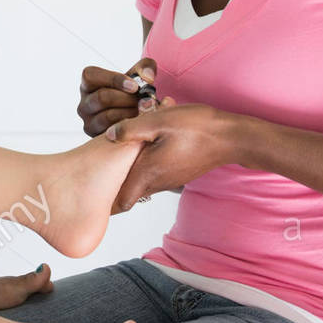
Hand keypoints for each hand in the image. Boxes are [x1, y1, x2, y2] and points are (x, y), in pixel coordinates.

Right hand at [77, 58, 157, 136]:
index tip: (135, 86)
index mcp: (89, 82)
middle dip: (126, 99)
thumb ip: (145, 68)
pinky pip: (111, 132)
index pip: (91, 76)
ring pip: (107, 116)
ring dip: (129, 113)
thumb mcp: (138, 76)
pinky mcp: (94, 134)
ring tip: (144, 111)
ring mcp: (87, 119)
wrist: (132, 114)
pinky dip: (128, 127)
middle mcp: (84, 101)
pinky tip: (140, 122)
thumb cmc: (131, 92)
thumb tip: (147, 76)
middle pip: (102, 97)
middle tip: (144, 100)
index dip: (114, 80)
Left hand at [104, 102, 241, 210]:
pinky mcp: (176, 173)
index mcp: (148, 172)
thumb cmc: (196, 127)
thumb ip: (130, 129)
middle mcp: (157, 182)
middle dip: (113, 186)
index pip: (120, 201)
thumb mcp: (159, 121)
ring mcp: (168, 180)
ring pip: (140, 183)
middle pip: (127, 193)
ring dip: (129, 172)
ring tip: (120, 154)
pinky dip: (144, 166)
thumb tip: (108, 135)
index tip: (93, 193)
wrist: (230, 137)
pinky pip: (153, 175)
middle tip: (99, 172)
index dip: (104, 201)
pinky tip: (144, 146)